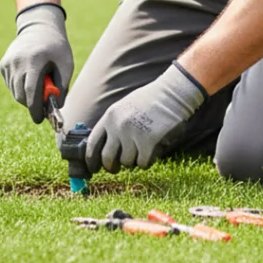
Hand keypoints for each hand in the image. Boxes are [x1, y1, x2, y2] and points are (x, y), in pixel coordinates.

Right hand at [0, 3, 73, 123]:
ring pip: (15, 92)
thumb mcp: (66, 65)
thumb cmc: (56, 48)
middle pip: (21, 94)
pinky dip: (20, 87)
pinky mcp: (2, 64)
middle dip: (31, 105)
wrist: (39, 28)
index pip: (31, 90)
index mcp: (35, 59)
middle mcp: (17, 60)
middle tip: (43, 107)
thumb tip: (55, 108)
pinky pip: (11, 85)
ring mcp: (8, 62)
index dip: (35, 108)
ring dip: (26, 96)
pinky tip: (29, 76)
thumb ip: (61, 86)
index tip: (39, 119)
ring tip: (39, 84)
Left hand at [85, 63, 205, 173]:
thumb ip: (113, 124)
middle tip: (115, 169)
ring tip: (140, 151)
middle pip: (107, 158)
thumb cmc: (149, 100)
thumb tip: (104, 147)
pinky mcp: (148, 141)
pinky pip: (142, 163)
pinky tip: (150, 153)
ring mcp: (132, 134)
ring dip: (133, 161)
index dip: (91, 159)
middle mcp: (118, 126)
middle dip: (111, 167)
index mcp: (110, 116)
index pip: (93, 143)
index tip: (94, 167)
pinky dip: (146, 162)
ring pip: (126, 162)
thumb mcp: (123, 107)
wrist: (171, 94)